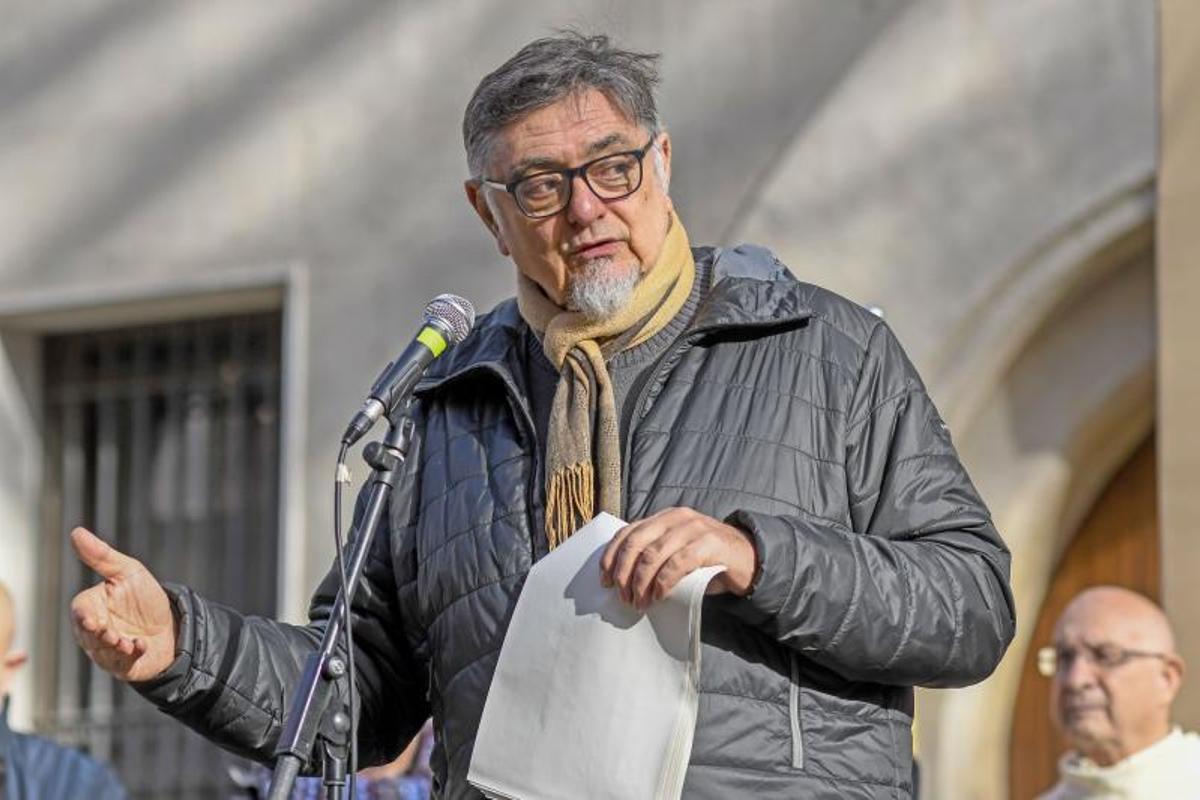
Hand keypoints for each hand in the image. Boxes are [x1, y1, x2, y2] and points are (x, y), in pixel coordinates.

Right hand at [69, 527, 177, 681]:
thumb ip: (102, 556)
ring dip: (114, 647)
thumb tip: (76, 532)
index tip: (91, 619)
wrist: (172, 625)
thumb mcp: (128, 572)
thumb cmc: (145, 599)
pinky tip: (140, 646)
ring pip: (102, 652)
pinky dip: (130, 656)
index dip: (84, 616)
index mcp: (92, 607)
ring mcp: (107, 650)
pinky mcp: (124, 665)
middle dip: (99, 635)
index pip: (79, 611)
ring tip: (127, 641)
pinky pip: (121, 664)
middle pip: (87, 635)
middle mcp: (94, 632)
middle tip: (110, 633)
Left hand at [598, 507, 757, 610]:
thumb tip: (623, 582)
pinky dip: (664, 581)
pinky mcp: (709, 543)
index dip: (612, 556)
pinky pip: (678, 562)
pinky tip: (659, 596)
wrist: (749, 558)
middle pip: (636, 542)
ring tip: (639, 602)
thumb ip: (654, 558)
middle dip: (624, 572)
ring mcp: (694, 528)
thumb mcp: (676, 553)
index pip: (628, 532)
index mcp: (663, 518)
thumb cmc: (707, 560)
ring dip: (641, 582)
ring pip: (654, 554)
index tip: (605, 580)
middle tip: (623, 596)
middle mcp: (676, 517)